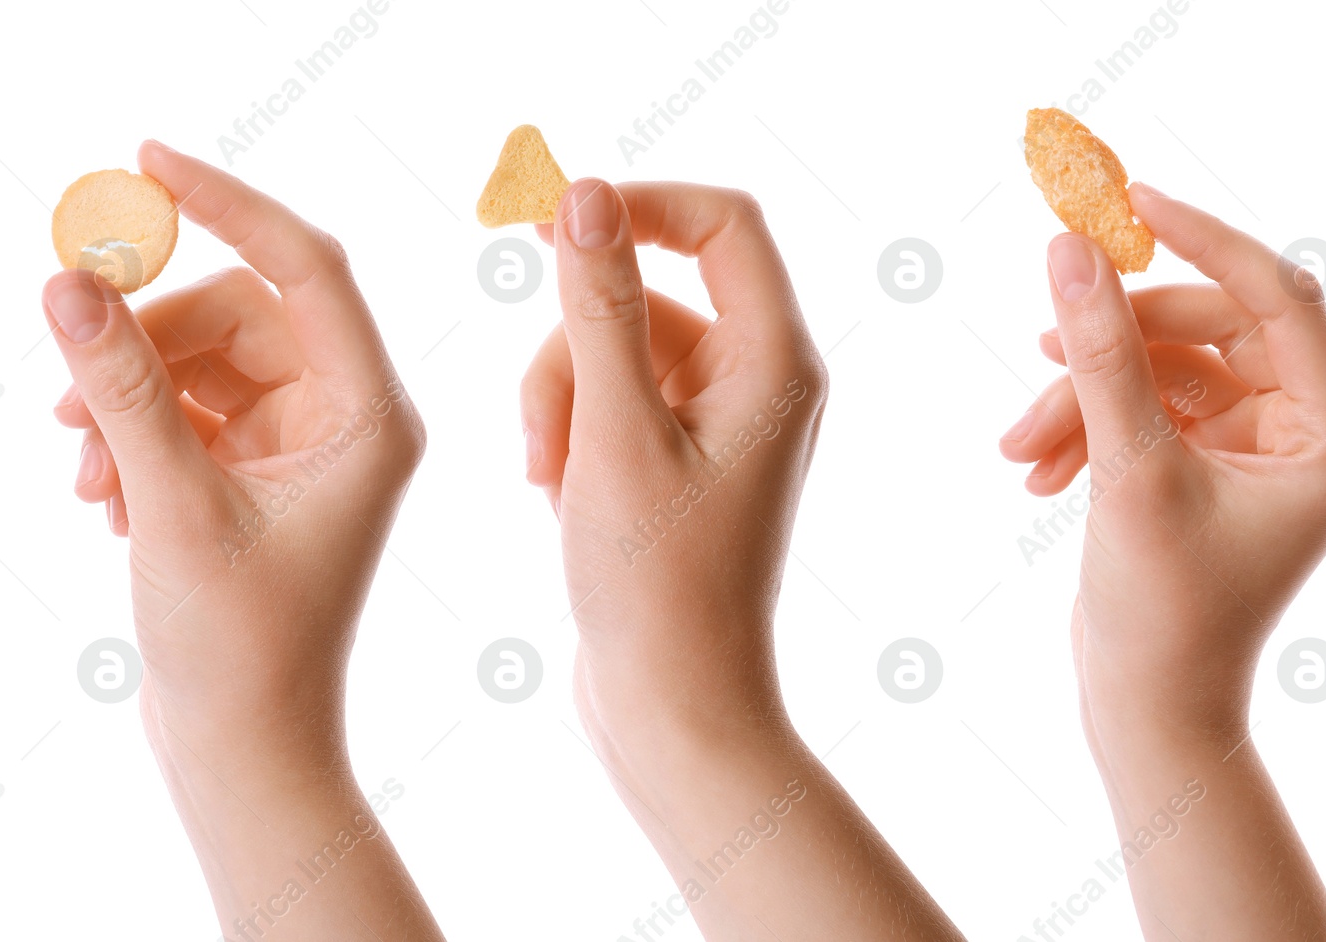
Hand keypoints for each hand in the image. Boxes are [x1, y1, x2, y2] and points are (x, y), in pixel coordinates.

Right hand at [44, 141, 438, 939]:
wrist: (246, 745)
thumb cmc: (241, 647)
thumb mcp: (172, 504)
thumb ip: (122, 389)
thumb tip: (70, 280)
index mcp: (372, 415)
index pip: (308, 267)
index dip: (231, 203)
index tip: (148, 159)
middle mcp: (352, 418)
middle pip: (243, 312)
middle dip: (151, 338)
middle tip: (69, 386)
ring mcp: (308, 445)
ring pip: (207, 361)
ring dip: (131, 395)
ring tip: (84, 474)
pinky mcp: (264, 472)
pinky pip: (193, 408)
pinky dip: (139, 433)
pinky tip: (103, 499)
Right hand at [521, 179, 825, 735]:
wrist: (672, 706)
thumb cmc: (657, 584)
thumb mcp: (615, 431)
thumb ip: (599, 303)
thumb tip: (586, 192)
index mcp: (777, 363)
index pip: (723, 223)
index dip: (638, 204)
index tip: (550, 219)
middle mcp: (762, 380)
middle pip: (650, 291)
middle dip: (576, 343)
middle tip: (549, 426)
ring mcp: (719, 421)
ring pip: (615, 347)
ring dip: (561, 397)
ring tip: (551, 479)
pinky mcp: (679, 457)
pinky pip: (611, 398)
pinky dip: (571, 431)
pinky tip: (557, 495)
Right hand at [999, 184, 1325, 939]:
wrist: (1145, 707)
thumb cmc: (1163, 612)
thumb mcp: (1129, 469)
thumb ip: (1102, 351)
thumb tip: (1070, 249)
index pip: (1279, 296)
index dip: (1201, 239)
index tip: (1127, 200)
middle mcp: (1310, 431)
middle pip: (1210, 327)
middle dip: (1116, 346)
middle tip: (1042, 342)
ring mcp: (1258, 446)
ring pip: (1163, 368)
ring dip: (1085, 396)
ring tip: (1020, 446)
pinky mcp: (1208, 461)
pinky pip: (1144, 407)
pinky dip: (1087, 428)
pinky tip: (1037, 472)